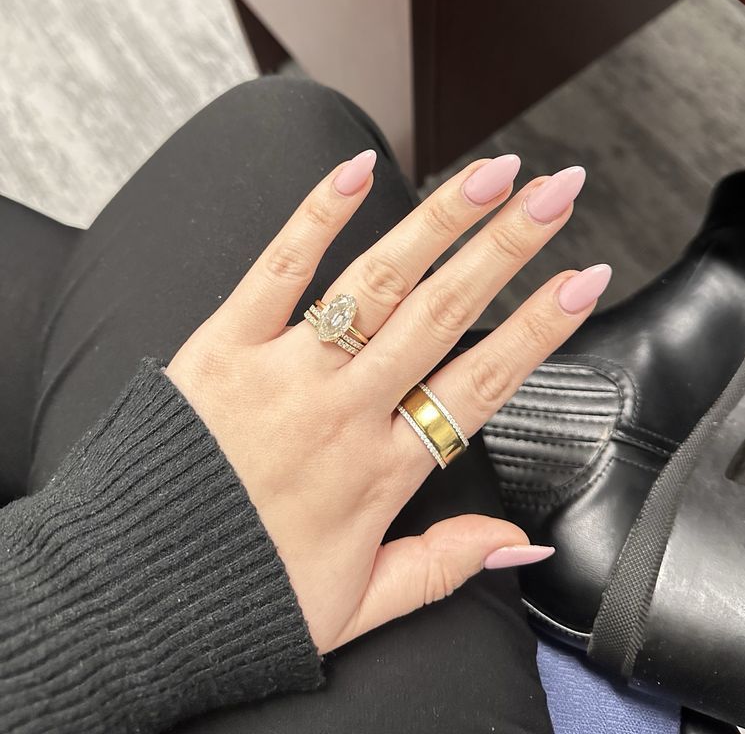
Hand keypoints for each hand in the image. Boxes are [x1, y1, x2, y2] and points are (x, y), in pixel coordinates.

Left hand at [166, 150, 609, 654]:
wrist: (129, 591)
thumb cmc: (239, 594)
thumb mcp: (355, 607)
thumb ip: (442, 566)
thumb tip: (519, 544)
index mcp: (379, 471)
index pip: (483, 383)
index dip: (541, 328)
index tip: (584, 279)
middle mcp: (342, 410)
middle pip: (444, 312)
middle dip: (509, 246)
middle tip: (557, 192)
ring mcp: (284, 371)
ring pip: (378, 281)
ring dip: (438, 221)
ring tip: (489, 174)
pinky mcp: (224, 344)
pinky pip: (278, 270)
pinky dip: (318, 216)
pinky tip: (357, 168)